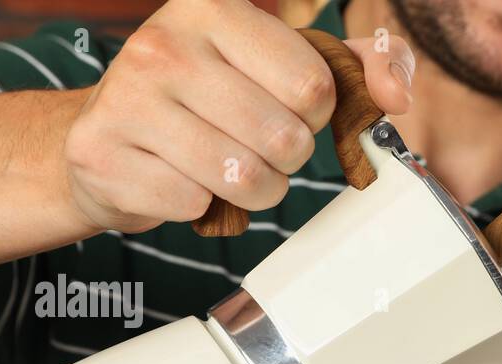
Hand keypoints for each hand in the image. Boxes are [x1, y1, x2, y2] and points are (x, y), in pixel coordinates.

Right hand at [61, 0, 414, 233]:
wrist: (105, 134)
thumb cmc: (207, 96)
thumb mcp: (280, 63)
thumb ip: (357, 67)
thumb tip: (398, 94)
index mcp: (213, 7)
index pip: (313, 86)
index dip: (314, 112)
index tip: (283, 104)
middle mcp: (164, 43)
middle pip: (285, 139)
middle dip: (285, 158)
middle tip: (255, 145)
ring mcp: (127, 98)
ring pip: (244, 178)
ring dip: (251, 190)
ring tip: (224, 167)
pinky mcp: (103, 155)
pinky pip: (195, 205)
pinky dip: (200, 206)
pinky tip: (178, 178)